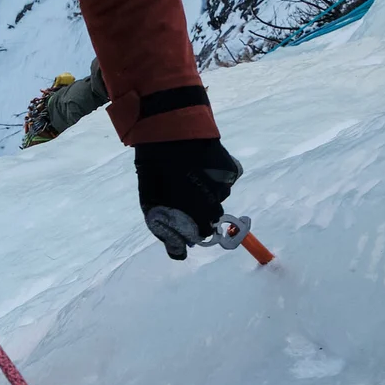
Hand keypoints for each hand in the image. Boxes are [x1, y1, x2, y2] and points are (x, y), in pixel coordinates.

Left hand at [136, 138, 242, 260]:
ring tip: (191, 174)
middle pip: (212, 217)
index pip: (202, 234)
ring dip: (207, 191)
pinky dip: (217, 176)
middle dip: (200, 211)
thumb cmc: (155, 169)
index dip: (192, 229)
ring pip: (218, 197)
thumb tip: (179, 252)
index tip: (183, 221)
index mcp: (196, 215)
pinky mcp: (232, 170)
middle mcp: (215, 204)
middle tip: (186, 195)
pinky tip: (203, 164)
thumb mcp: (151, 202)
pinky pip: (226, 180)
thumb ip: (164, 230)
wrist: (172, 131)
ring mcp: (225, 186)